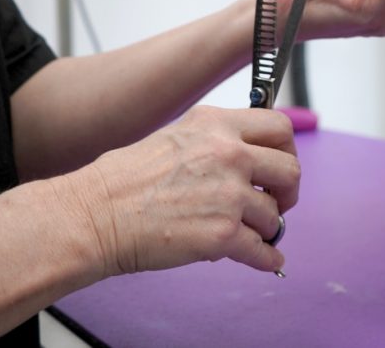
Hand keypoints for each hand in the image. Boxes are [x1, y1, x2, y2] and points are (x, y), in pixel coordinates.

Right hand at [63, 106, 299, 276]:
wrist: (94, 216)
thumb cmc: (124, 180)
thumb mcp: (177, 136)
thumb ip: (217, 140)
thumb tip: (248, 155)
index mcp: (217, 126)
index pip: (279, 128)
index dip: (286, 150)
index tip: (279, 164)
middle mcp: (229, 155)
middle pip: (290, 171)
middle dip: (287, 191)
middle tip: (276, 201)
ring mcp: (228, 195)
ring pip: (275, 216)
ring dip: (267, 227)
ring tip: (249, 231)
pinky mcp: (222, 235)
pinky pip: (263, 251)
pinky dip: (268, 259)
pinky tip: (268, 259)